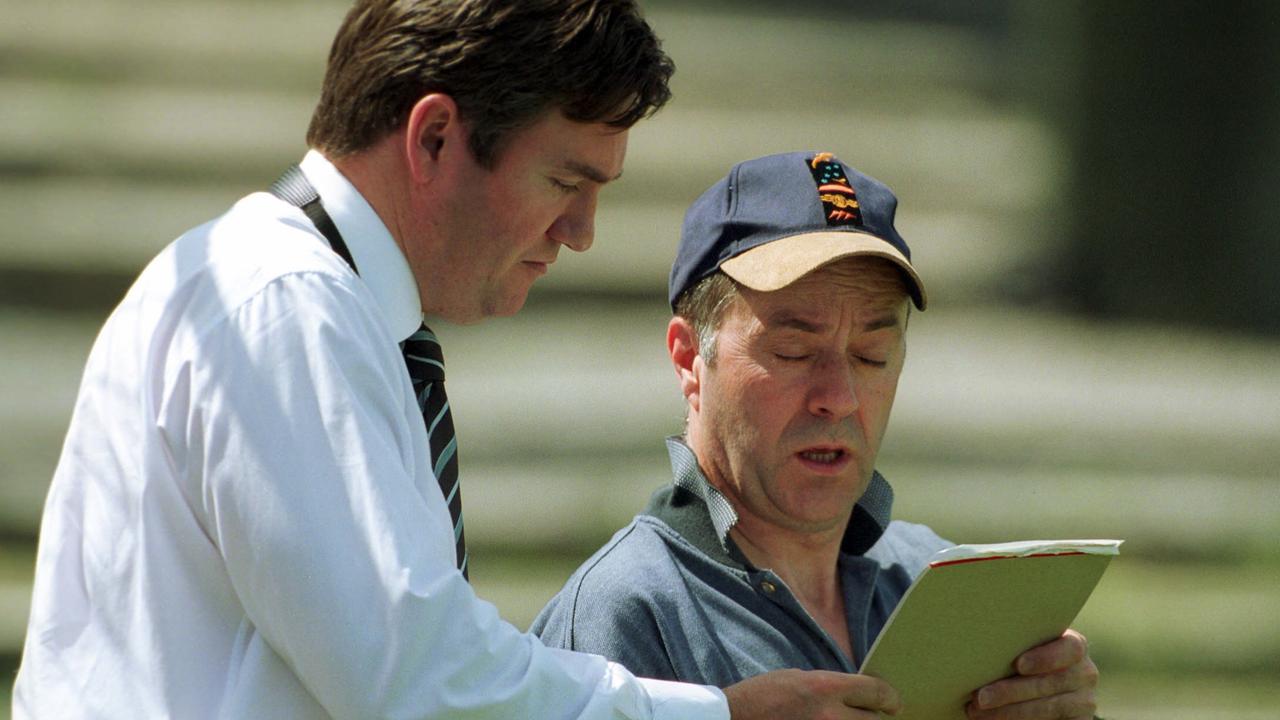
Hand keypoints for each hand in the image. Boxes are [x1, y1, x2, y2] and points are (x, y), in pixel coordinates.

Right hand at [725, 669, 900, 718]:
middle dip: (874, 718)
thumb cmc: (762, 698)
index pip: (877, 692)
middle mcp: (830, 717)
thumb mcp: (797, 679)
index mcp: (825, 688)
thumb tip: (858, 695)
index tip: (894, 704)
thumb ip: (830, 687)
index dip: (891, 698)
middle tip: (873, 716)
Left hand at [966, 629, 1098, 718]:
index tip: (1018, 665)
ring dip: (1010, 712)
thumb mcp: (1021, 650)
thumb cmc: (1020, 661)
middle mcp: (1084, 672)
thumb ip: (1013, 647)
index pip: (1070, 648)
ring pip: (1049, 707)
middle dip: (1011, 691)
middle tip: (980, 697)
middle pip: (1050, 682)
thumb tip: (976, 647)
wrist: (1038, 691)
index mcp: (1073, 646)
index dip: (1045, 657)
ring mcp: (1084, 700)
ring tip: (979, 712)